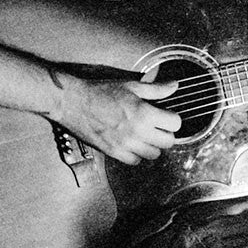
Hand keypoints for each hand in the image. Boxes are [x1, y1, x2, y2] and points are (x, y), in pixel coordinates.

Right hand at [51, 74, 179, 163]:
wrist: (73, 102)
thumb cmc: (100, 92)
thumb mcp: (131, 86)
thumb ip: (156, 89)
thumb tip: (174, 85)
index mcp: (144, 113)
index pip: (175, 124)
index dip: (173, 119)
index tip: (167, 116)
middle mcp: (137, 131)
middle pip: (168, 142)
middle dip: (166, 134)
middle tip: (158, 127)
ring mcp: (125, 144)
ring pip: (154, 155)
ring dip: (153, 146)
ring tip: (146, 136)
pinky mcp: (113, 152)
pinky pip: (135, 161)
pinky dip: (137, 155)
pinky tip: (133, 144)